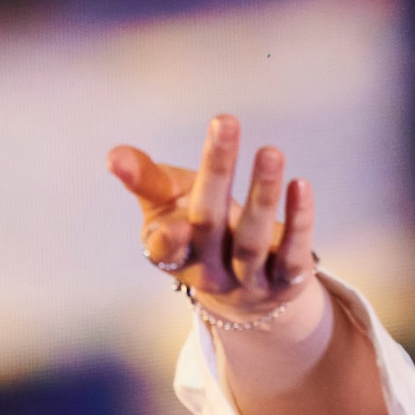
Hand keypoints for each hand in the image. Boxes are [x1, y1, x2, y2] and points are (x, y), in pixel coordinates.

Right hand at [107, 113, 322, 326]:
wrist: (246, 292)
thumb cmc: (197, 231)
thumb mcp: (168, 206)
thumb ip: (144, 179)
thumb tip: (114, 156)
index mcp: (175, 255)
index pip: (166, 248)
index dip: (168, 238)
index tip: (171, 220)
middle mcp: (210, 272)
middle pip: (210, 223)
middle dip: (216, 173)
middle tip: (224, 122)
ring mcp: (249, 280)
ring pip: (252, 241)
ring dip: (262, 194)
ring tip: (271, 151)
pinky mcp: (286, 281)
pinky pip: (293, 253)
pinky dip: (299, 221)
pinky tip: (300, 185)